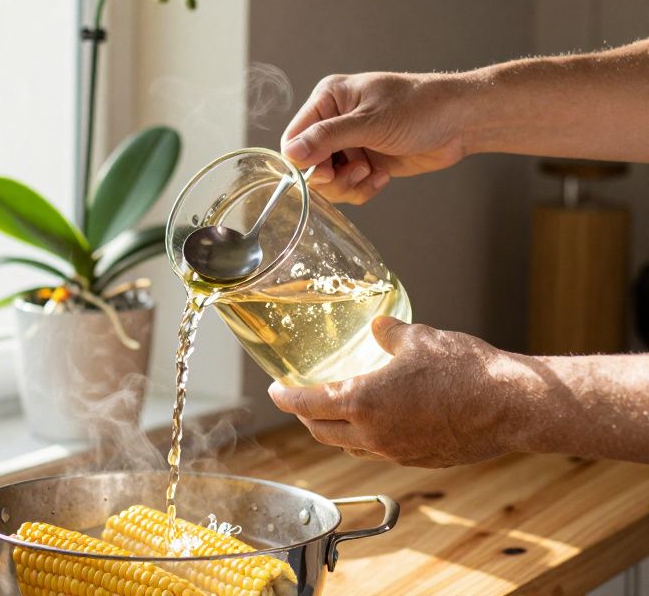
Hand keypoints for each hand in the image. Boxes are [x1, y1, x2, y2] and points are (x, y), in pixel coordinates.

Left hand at [268, 317, 529, 467]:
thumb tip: (379, 325)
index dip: (285, 398)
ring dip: (333, 430)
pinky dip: (364, 439)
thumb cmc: (466, 370)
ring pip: (348, 447)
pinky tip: (376, 422)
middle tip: (300, 400)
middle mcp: (372, 434)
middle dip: (305, 415)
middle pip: (321, 432)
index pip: (306, 404)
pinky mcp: (418, 461)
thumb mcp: (420, 339)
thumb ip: (390, 333)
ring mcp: (395, 452)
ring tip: (334, 411)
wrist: (512, 406)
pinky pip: (378, 452)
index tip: (275, 391)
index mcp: (362, 402)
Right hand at [280, 72, 471, 203]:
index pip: (294, 137)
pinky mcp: (366, 163)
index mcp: (329, 100)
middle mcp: (335, 122)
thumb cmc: (420, 108)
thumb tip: (290, 154)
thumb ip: (327, 138)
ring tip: (371, 173)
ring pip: (328, 180)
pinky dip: (363, 189)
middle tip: (355, 171)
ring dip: (348, 185)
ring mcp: (350, 144)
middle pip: (308, 164)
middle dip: (330, 176)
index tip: (324, 171)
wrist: (462, 122)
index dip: (303, 160)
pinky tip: (383, 177)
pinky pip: (349, 187)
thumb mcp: (370, 121)